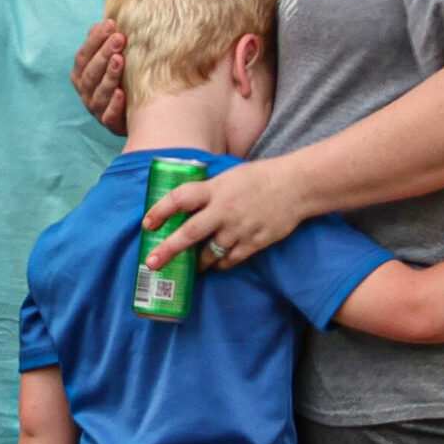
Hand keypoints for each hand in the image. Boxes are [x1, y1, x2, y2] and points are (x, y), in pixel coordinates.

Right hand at [70, 19, 127, 134]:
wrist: (138, 112)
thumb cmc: (123, 78)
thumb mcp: (113, 58)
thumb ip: (106, 42)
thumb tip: (105, 21)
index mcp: (82, 74)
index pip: (84, 55)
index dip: (95, 39)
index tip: (110, 23)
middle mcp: (85, 91)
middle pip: (91, 72)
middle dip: (103, 53)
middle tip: (119, 38)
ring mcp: (96, 109)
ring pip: (98, 92)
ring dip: (109, 76)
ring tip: (120, 60)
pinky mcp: (110, 124)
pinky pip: (109, 116)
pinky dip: (114, 105)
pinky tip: (122, 93)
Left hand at [140, 156, 305, 271]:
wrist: (295, 186)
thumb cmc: (260, 177)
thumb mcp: (228, 176)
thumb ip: (208, 191)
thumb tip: (186, 204)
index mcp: (215, 189)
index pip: (180, 198)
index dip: (160, 211)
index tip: (147, 223)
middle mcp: (223, 210)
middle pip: (189, 233)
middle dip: (168, 250)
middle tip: (152, 263)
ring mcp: (239, 229)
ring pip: (209, 254)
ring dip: (198, 262)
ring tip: (192, 266)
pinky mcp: (254, 243)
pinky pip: (230, 260)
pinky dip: (221, 264)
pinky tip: (217, 265)